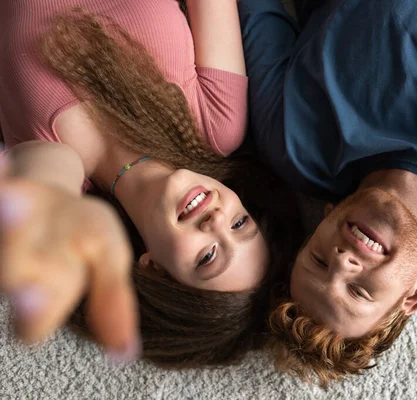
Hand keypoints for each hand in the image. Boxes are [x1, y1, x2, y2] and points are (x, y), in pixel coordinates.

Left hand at [0, 156, 139, 360]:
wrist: (55, 197)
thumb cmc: (82, 234)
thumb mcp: (108, 259)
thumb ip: (113, 300)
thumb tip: (126, 352)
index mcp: (42, 292)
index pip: (32, 319)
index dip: (35, 311)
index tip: (34, 301)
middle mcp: (12, 268)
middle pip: (7, 273)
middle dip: (14, 249)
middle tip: (17, 224)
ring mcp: (2, 229)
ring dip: (5, 217)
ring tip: (13, 198)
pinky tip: (1, 158)